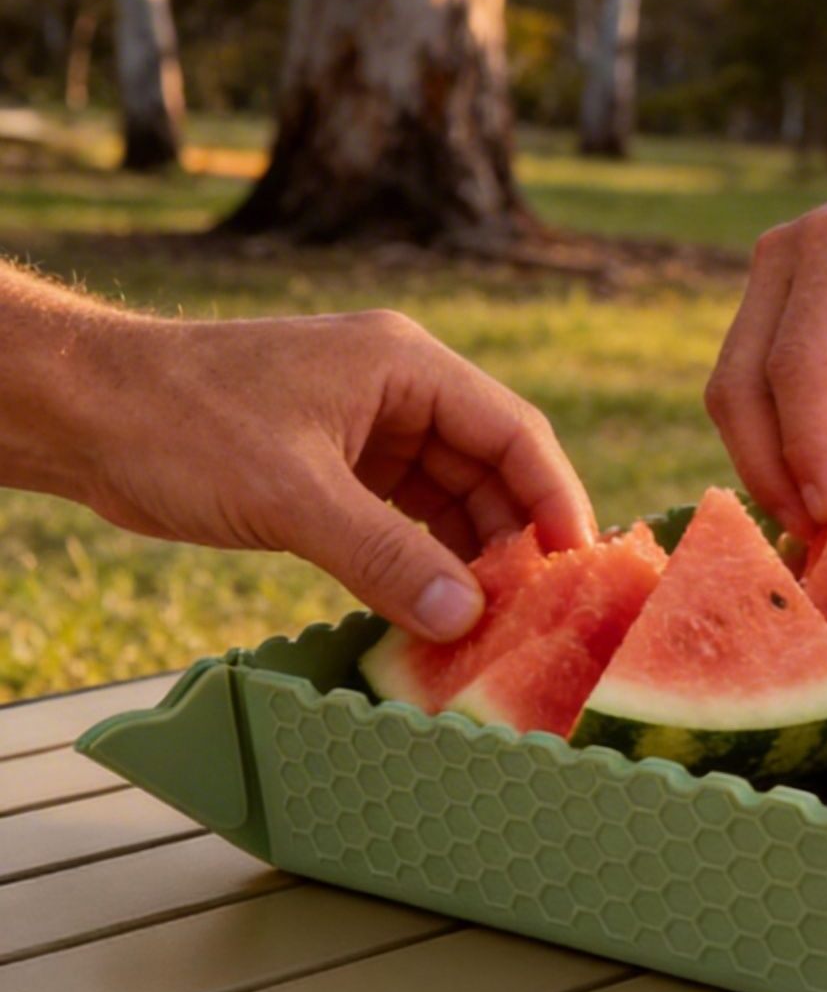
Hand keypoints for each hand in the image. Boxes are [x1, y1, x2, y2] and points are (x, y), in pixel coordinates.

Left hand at [78, 309, 593, 639]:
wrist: (82, 413)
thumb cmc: (180, 424)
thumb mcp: (292, 495)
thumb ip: (384, 558)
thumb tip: (464, 620)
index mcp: (406, 367)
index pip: (512, 431)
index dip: (555, 497)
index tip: (578, 565)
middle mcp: (400, 394)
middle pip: (491, 469)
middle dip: (514, 539)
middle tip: (538, 612)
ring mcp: (369, 433)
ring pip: (451, 501)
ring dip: (469, 559)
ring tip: (493, 624)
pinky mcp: (338, 472)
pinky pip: (405, 521)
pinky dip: (422, 565)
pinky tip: (435, 611)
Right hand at [705, 146, 826, 535]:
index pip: (794, 367)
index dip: (805, 449)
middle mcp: (786, 260)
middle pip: (738, 385)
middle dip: (767, 469)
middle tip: (814, 539)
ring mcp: (779, 281)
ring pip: (738, 390)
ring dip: (767, 461)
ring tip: (815, 525)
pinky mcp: (791, 307)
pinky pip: (765, 385)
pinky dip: (784, 439)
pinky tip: (823, 486)